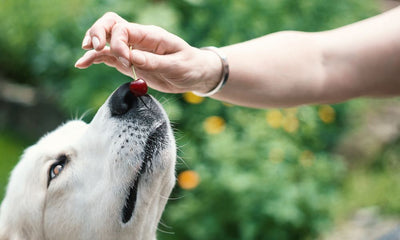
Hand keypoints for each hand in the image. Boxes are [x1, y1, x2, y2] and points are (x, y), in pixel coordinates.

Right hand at [75, 12, 220, 93]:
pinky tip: (83, 64)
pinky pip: (109, 58)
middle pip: (111, 26)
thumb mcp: (177, 66)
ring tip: (83, 59)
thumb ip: (154, 62)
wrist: (196, 74)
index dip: (118, 43)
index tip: (127, 61)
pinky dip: (95, 59)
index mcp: (151, 35)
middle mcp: (139, 39)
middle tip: (94, 48)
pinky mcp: (130, 63)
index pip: (124, 29)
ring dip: (93, 47)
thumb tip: (131, 59)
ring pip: (106, 41)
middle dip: (98, 33)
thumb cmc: (190, 66)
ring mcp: (133, 51)